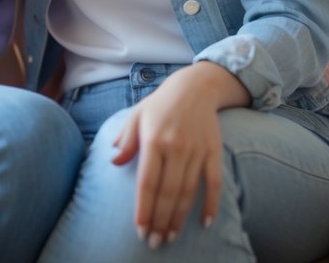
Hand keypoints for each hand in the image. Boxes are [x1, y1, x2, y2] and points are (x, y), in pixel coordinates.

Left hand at [111, 64, 238, 246]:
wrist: (195, 86)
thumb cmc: (160, 104)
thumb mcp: (136, 116)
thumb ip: (126, 140)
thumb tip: (114, 161)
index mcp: (154, 139)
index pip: (148, 182)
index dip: (144, 208)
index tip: (140, 229)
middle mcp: (176, 146)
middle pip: (168, 192)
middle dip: (160, 220)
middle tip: (154, 242)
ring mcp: (197, 149)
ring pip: (188, 191)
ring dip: (180, 218)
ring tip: (171, 237)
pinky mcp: (214, 150)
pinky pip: (214, 182)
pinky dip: (211, 203)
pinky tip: (205, 222)